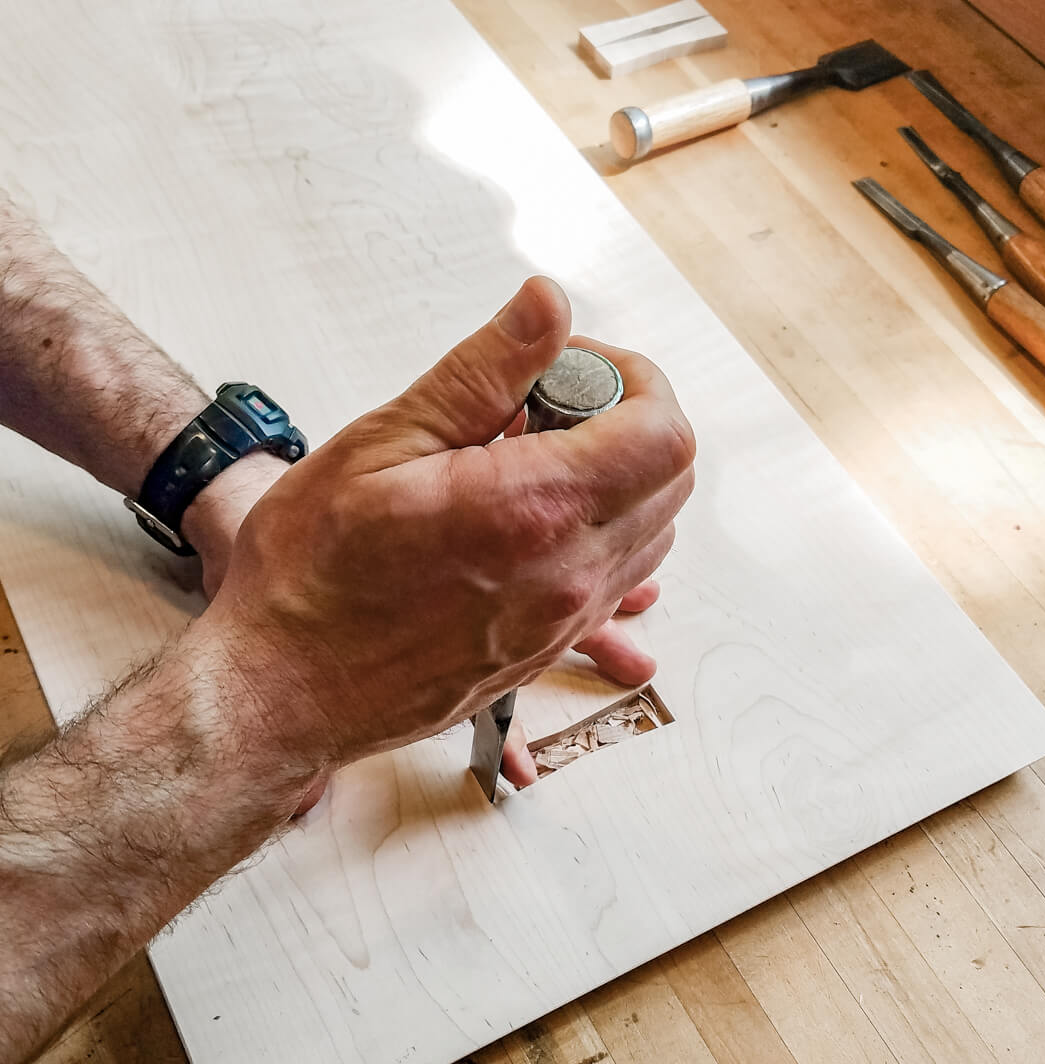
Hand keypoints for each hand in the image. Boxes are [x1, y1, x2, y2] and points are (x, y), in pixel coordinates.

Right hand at [185, 277, 694, 802]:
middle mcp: (569, 573)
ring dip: (617, 477)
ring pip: (653, 530)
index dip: (634, 379)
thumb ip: (483, 371)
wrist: (287, 690)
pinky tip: (537, 520)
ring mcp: (565, 619)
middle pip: (671, 477)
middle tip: (546, 407)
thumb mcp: (383, 444)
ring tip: (532, 463)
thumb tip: (549, 305)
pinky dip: (602, 533)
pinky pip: (619, 582)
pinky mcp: (550, 646)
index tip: (572, 368)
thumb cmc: (313, 574)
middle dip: (628, 420)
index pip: (661, 433)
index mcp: (534, 511)